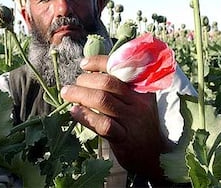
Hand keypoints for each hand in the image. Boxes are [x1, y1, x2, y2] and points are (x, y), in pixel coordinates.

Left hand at [61, 55, 170, 180]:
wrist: (154, 156)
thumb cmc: (139, 125)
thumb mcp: (137, 103)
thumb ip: (122, 88)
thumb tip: (91, 73)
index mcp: (142, 89)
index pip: (120, 68)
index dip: (99, 62)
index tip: (84, 64)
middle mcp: (139, 102)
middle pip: (108, 83)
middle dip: (86, 80)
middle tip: (73, 85)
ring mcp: (132, 120)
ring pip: (103, 100)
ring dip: (80, 94)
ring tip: (67, 93)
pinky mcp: (124, 138)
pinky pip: (102, 124)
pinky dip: (85, 116)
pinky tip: (74, 112)